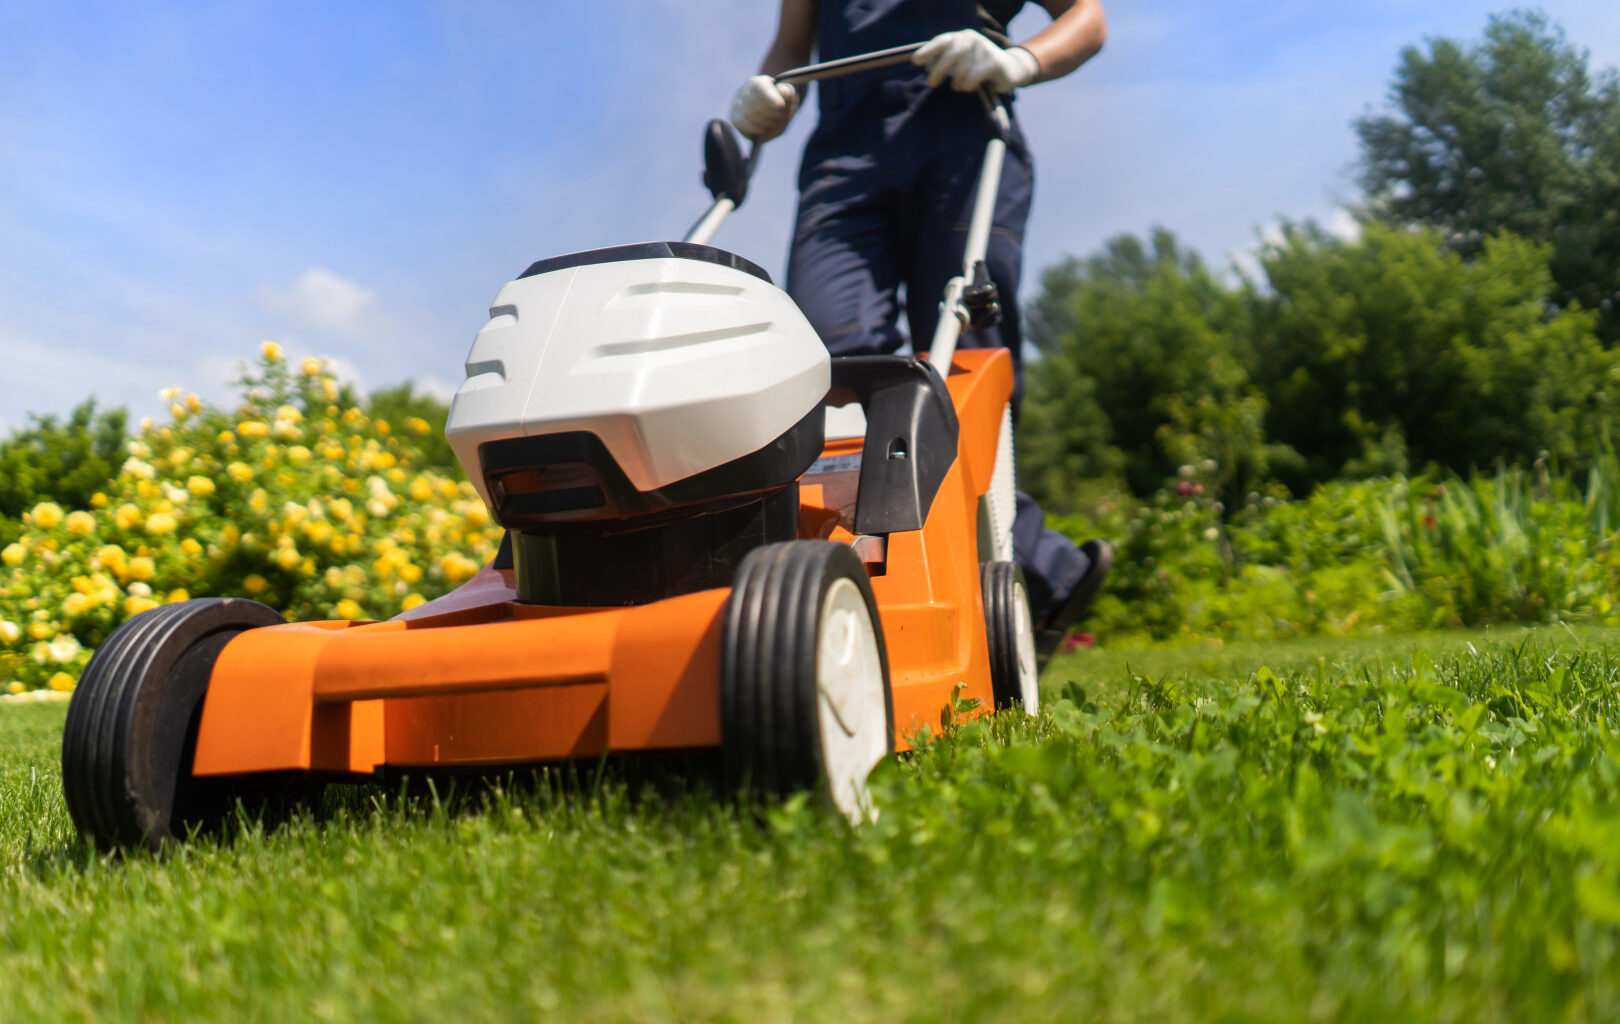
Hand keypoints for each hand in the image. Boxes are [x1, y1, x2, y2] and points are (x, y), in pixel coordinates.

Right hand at [729, 75, 799, 141]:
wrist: (771, 113)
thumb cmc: (781, 102)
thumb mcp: (788, 95)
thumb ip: (788, 93)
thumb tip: (785, 93)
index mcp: (758, 82)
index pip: (760, 87)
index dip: (771, 97)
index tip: (782, 106)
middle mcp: (744, 91)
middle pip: (755, 104)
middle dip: (771, 113)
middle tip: (781, 116)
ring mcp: (737, 105)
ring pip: (749, 115)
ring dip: (765, 122)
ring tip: (773, 122)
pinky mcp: (735, 118)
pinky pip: (741, 123)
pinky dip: (755, 128)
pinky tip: (763, 128)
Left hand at [912, 30, 1038, 92]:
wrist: (1010, 70)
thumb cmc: (979, 68)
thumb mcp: (961, 61)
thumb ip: (945, 61)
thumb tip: (927, 66)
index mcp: (962, 37)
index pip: (942, 41)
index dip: (927, 51)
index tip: (915, 62)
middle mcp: (972, 39)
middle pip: (951, 53)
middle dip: (939, 69)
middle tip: (931, 84)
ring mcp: (984, 49)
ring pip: (962, 68)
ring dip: (956, 81)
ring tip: (957, 87)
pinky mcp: (994, 62)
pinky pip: (974, 76)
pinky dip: (968, 85)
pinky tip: (969, 88)